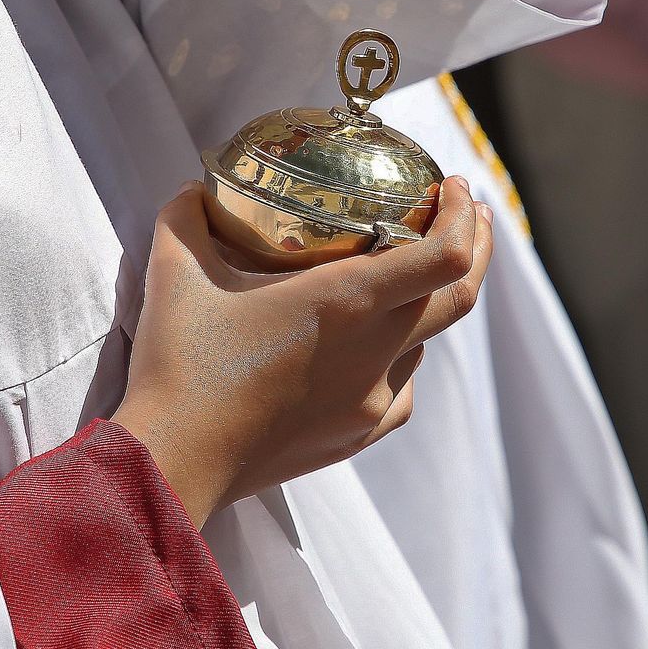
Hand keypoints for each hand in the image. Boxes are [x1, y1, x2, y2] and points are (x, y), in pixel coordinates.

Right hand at [112, 176, 491, 527]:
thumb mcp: (174, 271)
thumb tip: (191, 190)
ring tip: (402, 278)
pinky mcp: (358, 436)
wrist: (176, 461)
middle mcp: (374, 351)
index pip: (445, 255)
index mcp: (346, 301)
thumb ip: (186, 217)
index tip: (452, 187)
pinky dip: (399, 359)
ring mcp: (372, 400)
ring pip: (427, 343)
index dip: (462, 215)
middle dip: (473, 247)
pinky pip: (401, 389)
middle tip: (464, 213)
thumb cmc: (179, 364)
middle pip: (460, 296)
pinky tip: (371, 351)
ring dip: (427, 304)